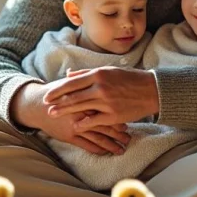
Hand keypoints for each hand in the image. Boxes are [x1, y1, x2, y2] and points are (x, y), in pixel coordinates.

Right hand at [12, 80, 130, 154]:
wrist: (37, 105)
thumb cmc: (57, 93)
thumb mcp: (74, 85)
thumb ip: (89, 84)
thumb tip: (106, 80)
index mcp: (86, 98)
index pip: (107, 109)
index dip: (119, 115)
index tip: (130, 121)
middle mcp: (82, 113)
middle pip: (105, 124)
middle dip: (118, 133)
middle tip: (129, 138)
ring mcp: (76, 126)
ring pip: (98, 137)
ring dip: (111, 144)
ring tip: (122, 149)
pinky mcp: (70, 136)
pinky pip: (87, 145)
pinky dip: (98, 149)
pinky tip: (106, 152)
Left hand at [43, 67, 159, 130]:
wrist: (151, 90)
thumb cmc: (128, 78)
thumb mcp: (107, 71)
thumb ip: (87, 73)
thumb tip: (69, 75)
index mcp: (98, 75)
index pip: (71, 83)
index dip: (57, 90)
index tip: (47, 95)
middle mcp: (100, 88)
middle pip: (72, 96)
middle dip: (57, 102)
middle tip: (45, 106)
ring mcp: (106, 102)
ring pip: (80, 108)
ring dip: (65, 112)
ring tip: (54, 114)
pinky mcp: (113, 115)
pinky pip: (93, 121)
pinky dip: (83, 123)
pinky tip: (75, 125)